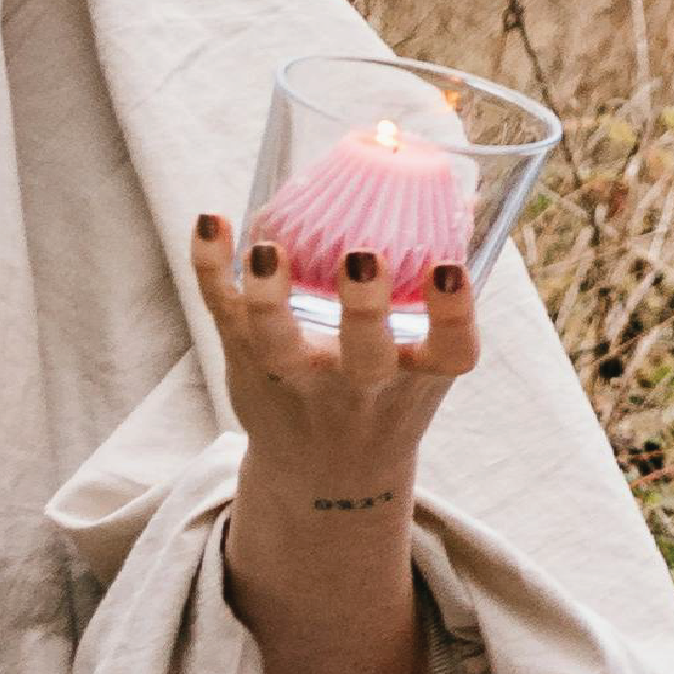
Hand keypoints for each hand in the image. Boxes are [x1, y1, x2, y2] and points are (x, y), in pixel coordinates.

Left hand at [185, 204, 486, 503]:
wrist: (324, 473)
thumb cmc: (387, 395)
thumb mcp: (427, 363)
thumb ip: (439, 292)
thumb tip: (462, 201)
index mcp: (421, 378)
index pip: (450, 351)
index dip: (453, 311)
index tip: (450, 268)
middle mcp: (362, 387)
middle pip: (364, 356)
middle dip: (364, 308)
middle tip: (363, 257)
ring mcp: (299, 380)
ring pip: (278, 345)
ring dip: (270, 298)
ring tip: (267, 248)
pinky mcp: (247, 363)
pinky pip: (224, 314)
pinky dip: (211, 268)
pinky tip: (212, 222)